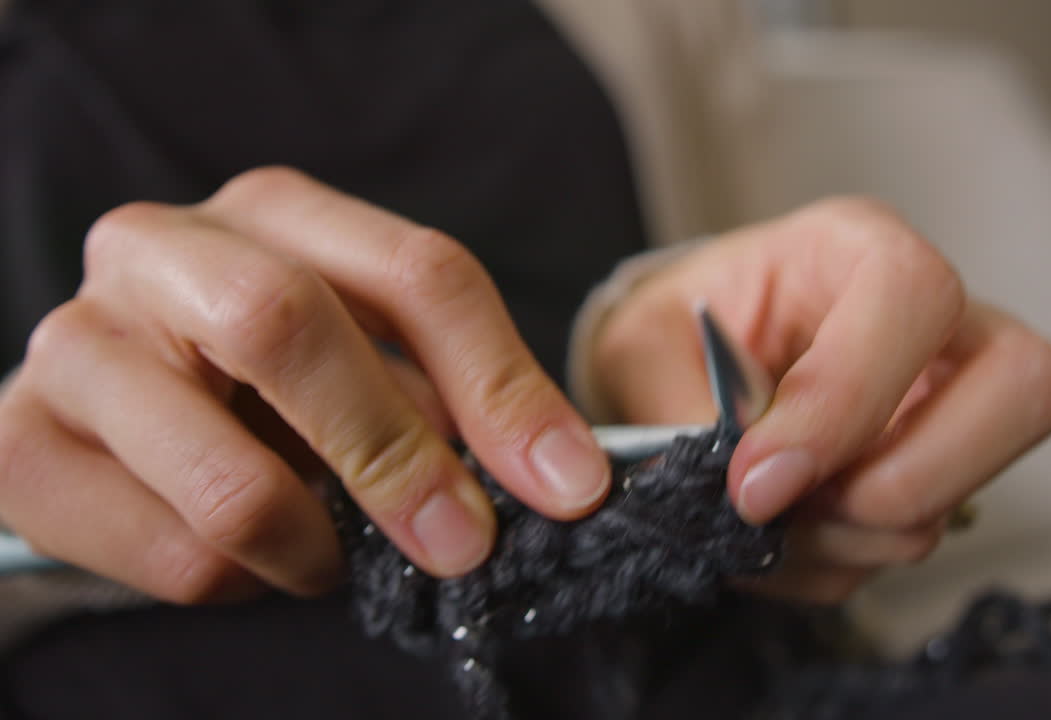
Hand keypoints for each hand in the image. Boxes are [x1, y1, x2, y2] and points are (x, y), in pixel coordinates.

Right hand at [0, 168, 610, 601]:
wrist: (113, 422)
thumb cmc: (268, 390)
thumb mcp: (370, 367)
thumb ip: (448, 398)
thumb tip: (558, 473)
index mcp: (275, 213)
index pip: (416, 274)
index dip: (503, 384)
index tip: (568, 484)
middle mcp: (162, 249)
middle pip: (291, 327)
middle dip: (396, 454)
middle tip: (463, 544)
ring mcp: (78, 342)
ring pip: (229, 480)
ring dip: (313, 545)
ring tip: (328, 553)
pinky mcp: (21, 445)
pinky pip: (172, 554)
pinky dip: (239, 582)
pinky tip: (242, 556)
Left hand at [592, 198, 1050, 604]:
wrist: (684, 365)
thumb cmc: (677, 330)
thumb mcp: (642, 342)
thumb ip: (675, 400)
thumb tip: (733, 482)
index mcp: (856, 248)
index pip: (914, 297)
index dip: (848, 398)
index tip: (759, 476)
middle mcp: (933, 324)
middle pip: (1025, 387)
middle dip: (904, 480)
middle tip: (792, 505)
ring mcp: (949, 407)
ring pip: (961, 496)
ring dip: (846, 538)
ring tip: (762, 514)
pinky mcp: (934, 478)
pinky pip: (910, 545)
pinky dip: (833, 564)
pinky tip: (780, 532)